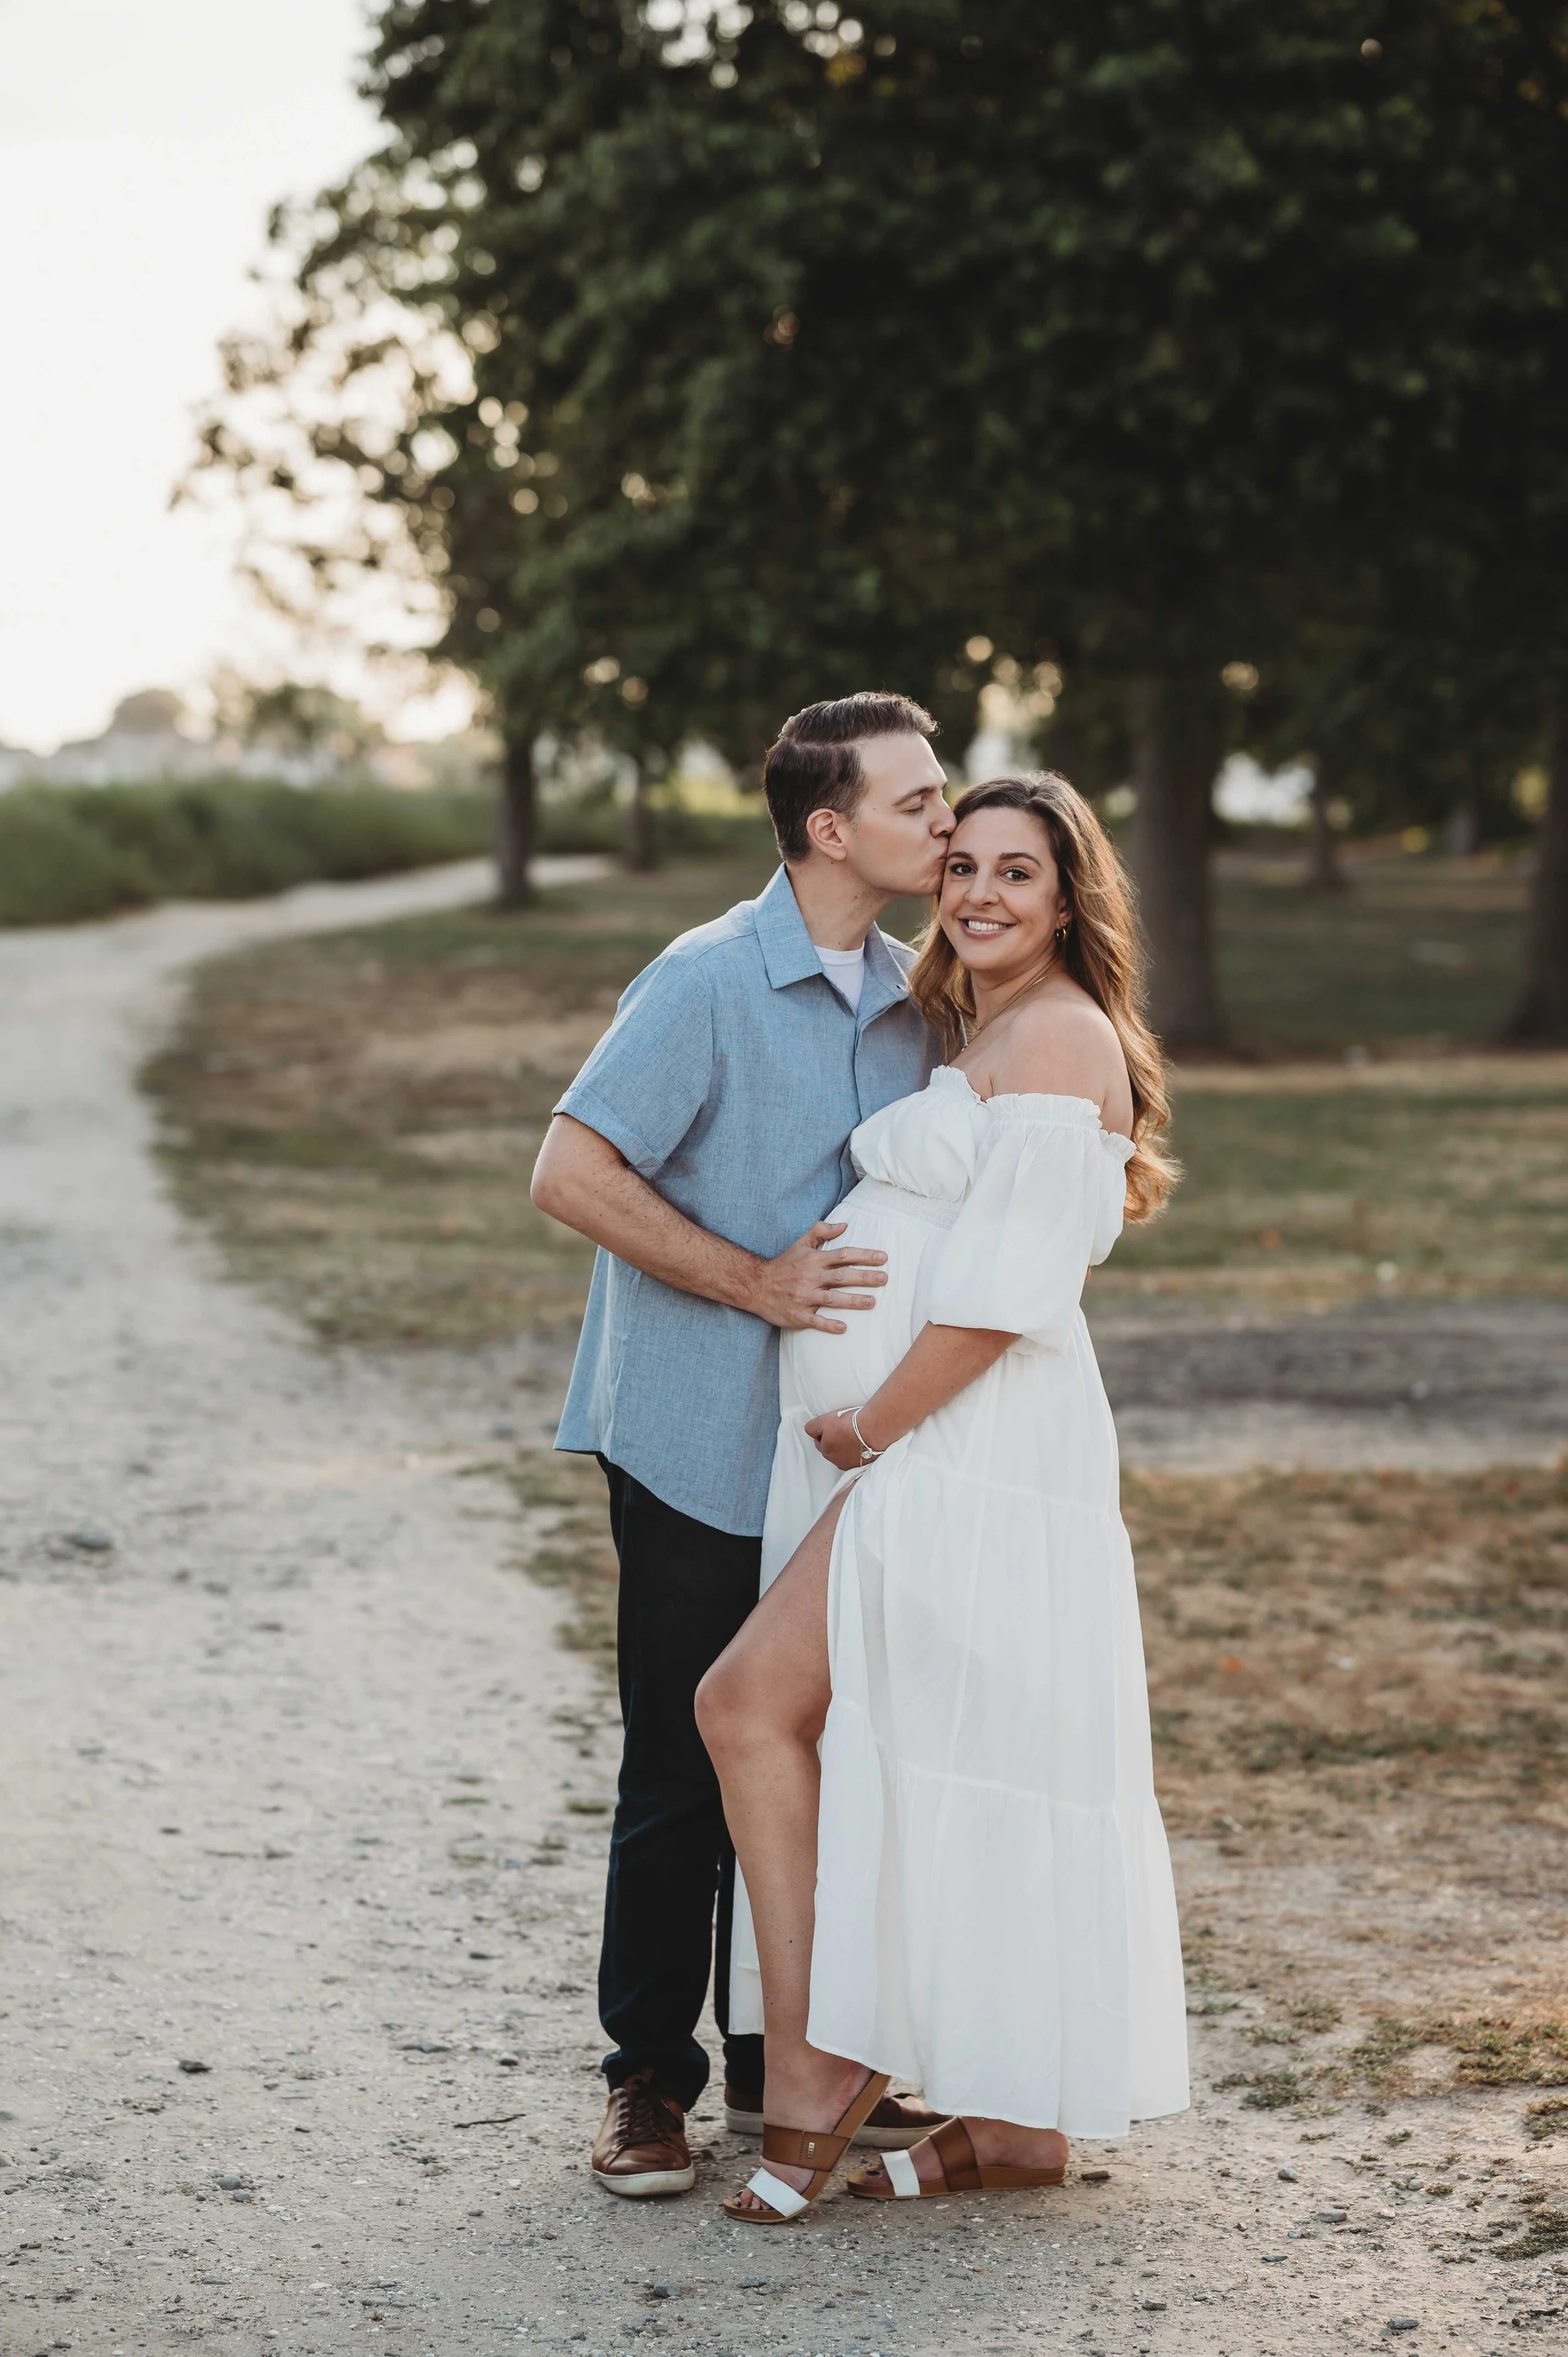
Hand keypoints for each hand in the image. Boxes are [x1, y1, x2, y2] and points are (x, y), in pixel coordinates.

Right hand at [746, 1221, 887, 1332]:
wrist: (755, 1285)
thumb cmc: (783, 1265)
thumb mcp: (800, 1244)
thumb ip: (821, 1231)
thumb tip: (844, 1225)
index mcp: (813, 1260)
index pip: (843, 1255)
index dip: (863, 1256)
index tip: (883, 1258)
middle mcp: (810, 1277)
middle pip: (842, 1276)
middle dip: (864, 1277)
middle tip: (885, 1279)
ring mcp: (804, 1297)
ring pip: (832, 1299)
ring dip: (852, 1301)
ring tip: (872, 1302)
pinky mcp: (797, 1314)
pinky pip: (814, 1320)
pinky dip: (828, 1324)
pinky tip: (843, 1328)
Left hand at [804, 1407, 870, 1470]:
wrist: (872, 1429)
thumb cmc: (849, 1424)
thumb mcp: (823, 1420)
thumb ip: (812, 1427)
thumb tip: (811, 1431)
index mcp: (825, 1451)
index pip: (819, 1441)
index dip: (825, 1431)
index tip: (833, 1424)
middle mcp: (836, 1461)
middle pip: (832, 1449)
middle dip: (835, 1440)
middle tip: (844, 1428)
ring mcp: (851, 1464)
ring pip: (845, 1454)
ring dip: (847, 1447)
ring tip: (855, 1435)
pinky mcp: (864, 1464)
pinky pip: (858, 1458)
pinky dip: (859, 1451)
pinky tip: (863, 1443)